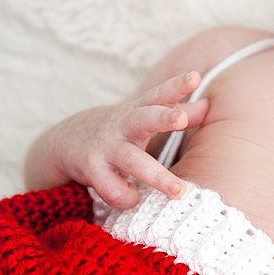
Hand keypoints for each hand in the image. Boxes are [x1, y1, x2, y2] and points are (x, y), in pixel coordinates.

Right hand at [52, 71, 209, 207]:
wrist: (63, 142)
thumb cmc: (119, 130)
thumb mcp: (144, 116)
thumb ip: (177, 112)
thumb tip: (209, 105)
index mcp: (139, 111)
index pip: (159, 94)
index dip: (177, 85)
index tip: (195, 76)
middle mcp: (123, 126)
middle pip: (144, 118)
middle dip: (163, 118)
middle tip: (181, 119)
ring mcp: (106, 148)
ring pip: (132, 161)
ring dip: (156, 177)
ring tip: (180, 192)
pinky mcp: (92, 170)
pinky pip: (112, 189)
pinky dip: (126, 197)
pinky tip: (133, 198)